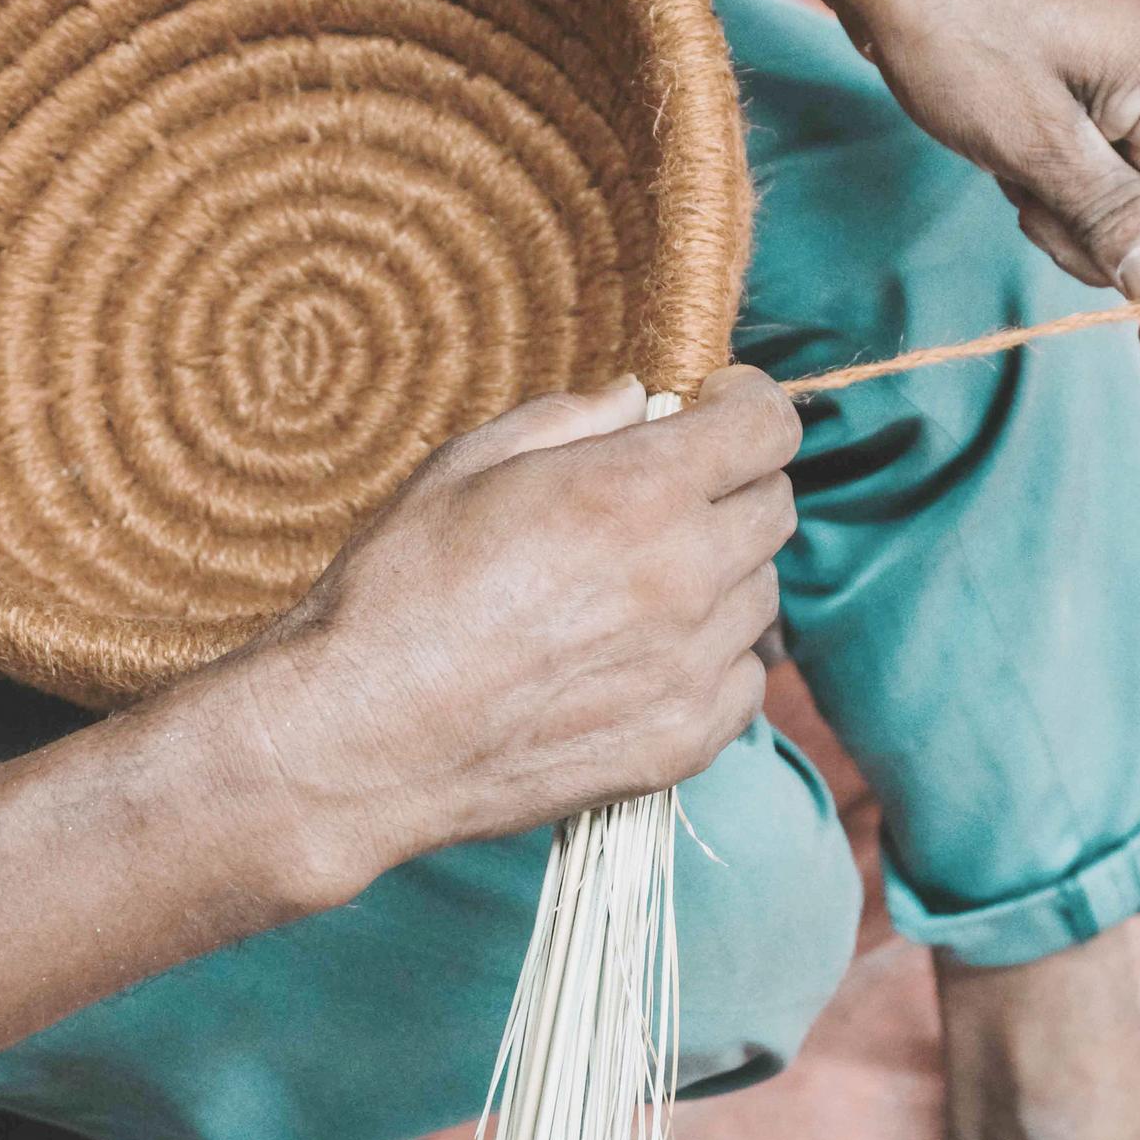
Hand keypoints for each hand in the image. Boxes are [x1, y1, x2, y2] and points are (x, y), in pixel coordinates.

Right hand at [238, 368, 799, 900]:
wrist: (363, 737)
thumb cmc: (399, 590)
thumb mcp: (466, 465)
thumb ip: (569, 419)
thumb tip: (634, 399)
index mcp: (638, 491)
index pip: (768, 426)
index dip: (747, 403)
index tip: (714, 406)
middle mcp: (685, 576)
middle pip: (776, 507)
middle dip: (735, 483)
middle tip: (671, 492)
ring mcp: (691, 666)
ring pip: (761, 594)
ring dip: (721, 572)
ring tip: (640, 582)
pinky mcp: (683, 740)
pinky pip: (743, 679)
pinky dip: (712, 655)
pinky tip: (648, 652)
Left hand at [836, 0, 1139, 361]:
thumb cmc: (952, 30)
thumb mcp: (1025, 137)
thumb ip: (1106, 213)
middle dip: (1124, 250)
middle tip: (1039, 224)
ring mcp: (1136, 86)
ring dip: (1080, 224)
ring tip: (1014, 183)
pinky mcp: (1096, 96)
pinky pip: (1103, 177)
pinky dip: (1059, 196)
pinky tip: (1010, 169)